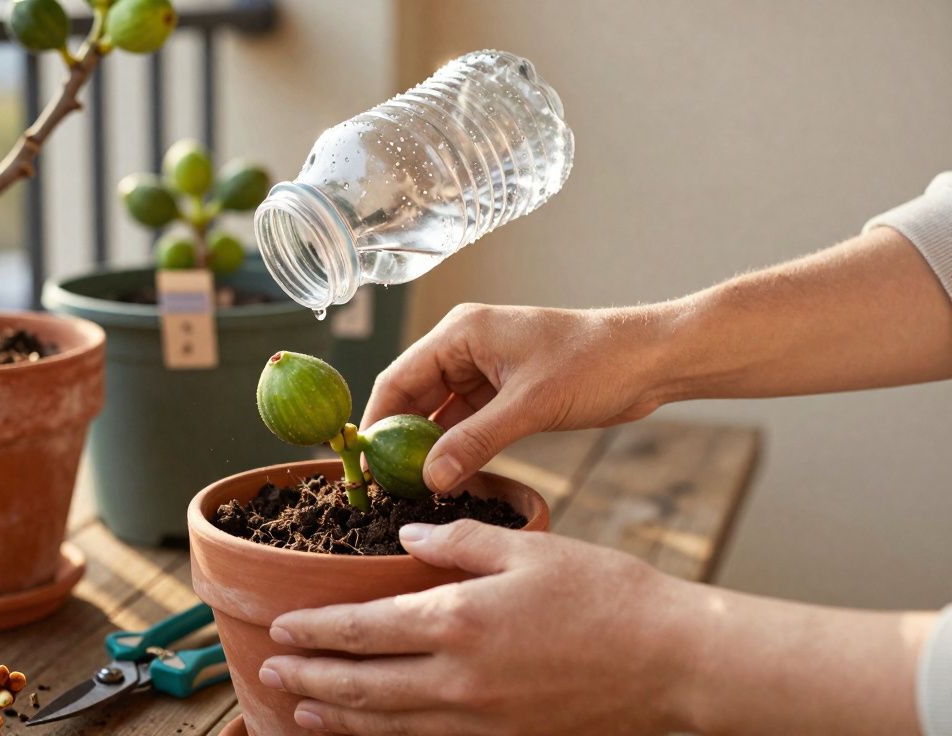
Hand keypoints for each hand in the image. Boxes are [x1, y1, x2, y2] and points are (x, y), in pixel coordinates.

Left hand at [259, 520, 699, 734]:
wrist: (673, 662)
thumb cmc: (607, 596)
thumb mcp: (528, 548)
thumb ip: (457, 542)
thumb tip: (405, 540)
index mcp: (459, 621)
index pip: (364, 630)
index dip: (317, 631)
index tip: (283, 628)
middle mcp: (458, 679)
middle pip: (363, 685)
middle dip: (311, 680)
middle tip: (270, 674)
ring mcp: (480, 719)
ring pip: (389, 723)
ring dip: (338, 717)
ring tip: (302, 711)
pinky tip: (372, 731)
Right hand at [361, 303, 667, 492]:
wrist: (650, 359)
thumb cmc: (594, 363)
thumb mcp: (529, 406)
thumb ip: (475, 442)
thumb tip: (428, 478)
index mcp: (460, 333)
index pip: (397, 379)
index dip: (375, 423)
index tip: (361, 464)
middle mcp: (464, 347)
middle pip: (412, 397)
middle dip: (397, 440)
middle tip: (382, 486)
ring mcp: (484, 370)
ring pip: (438, 414)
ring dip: (426, 447)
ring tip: (408, 489)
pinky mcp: (504, 392)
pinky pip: (465, 422)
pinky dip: (454, 448)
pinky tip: (445, 478)